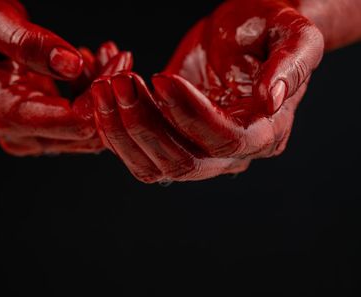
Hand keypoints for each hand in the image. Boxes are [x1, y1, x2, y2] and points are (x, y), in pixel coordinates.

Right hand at [0, 0, 133, 155]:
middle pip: (88, 132)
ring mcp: (31, 141)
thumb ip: (31, 44)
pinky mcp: (43, 138)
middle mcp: (18, 136)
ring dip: (106, 96)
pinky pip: (84, 128)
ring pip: (92, 133)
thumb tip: (72, 65)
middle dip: (110, 94)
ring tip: (106, 57)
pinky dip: (96, 99)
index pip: (73, 121)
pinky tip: (93, 68)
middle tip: (120, 57)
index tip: (118, 59)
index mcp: (3, 111)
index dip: (103, 92)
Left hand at [93, 0, 323, 182]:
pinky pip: (136, 153)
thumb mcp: (294, 34)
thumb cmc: (270, 29)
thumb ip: (291, 66)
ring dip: (122, 131)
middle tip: (119, 82)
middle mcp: (231, 155)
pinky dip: (114, 131)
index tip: (161, 77)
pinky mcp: (170, 143)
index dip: (189, 114)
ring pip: (152, 166)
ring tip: (105, 86)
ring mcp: (198, 153)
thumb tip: (270, 99)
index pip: (224, 140)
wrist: (246, 33)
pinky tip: (103, 97)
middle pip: (182, 163)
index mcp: (265, 133)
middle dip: (145, 125)